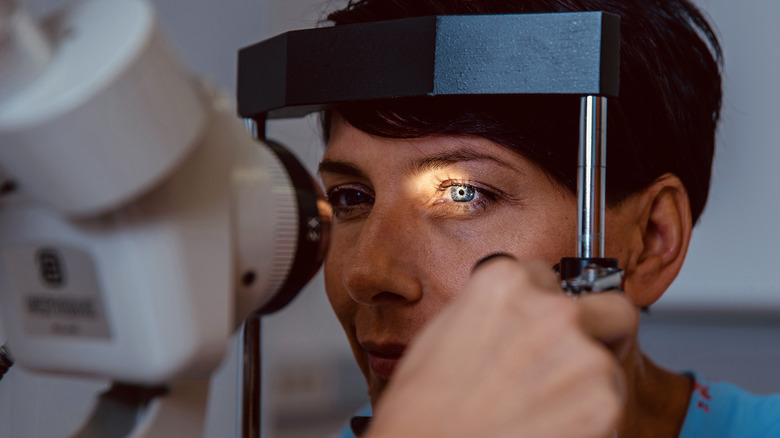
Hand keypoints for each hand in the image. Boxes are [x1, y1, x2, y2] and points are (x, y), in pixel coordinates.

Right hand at [365, 257, 636, 437]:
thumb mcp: (443, 329)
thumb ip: (491, 309)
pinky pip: (609, 403)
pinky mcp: (603, 401)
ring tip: (541, 405)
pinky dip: (587, 416)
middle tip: (570, 359)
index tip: (537, 327)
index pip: (548, 277)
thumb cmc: (423, 404)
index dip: (541, 307)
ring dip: (584, 381)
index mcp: (507, 282)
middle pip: (608, 307)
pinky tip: (548, 424)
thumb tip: (513, 315)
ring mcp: (582, 354)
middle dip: (598, 329)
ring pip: (608, 361)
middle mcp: (552, 309)